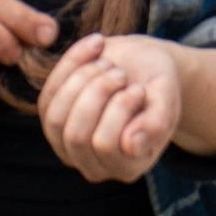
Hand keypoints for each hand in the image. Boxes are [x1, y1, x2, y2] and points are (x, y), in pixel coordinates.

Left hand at [37, 34, 182, 181]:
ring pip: (56, 118)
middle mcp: (93, 165)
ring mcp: (67, 145)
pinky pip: (48, 95)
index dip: (119, 109)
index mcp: (127, 168)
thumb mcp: (167, 101)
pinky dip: (70, 64)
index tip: (139, 89)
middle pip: (76, 135)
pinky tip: (96, 47)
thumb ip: (156, 124)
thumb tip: (132, 147)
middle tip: (121, 73)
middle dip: (97, 94)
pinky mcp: (52, 118)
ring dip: (81, 81)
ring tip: (108, 63)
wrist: (144, 66)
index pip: (106, 145)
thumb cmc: (158, 88)